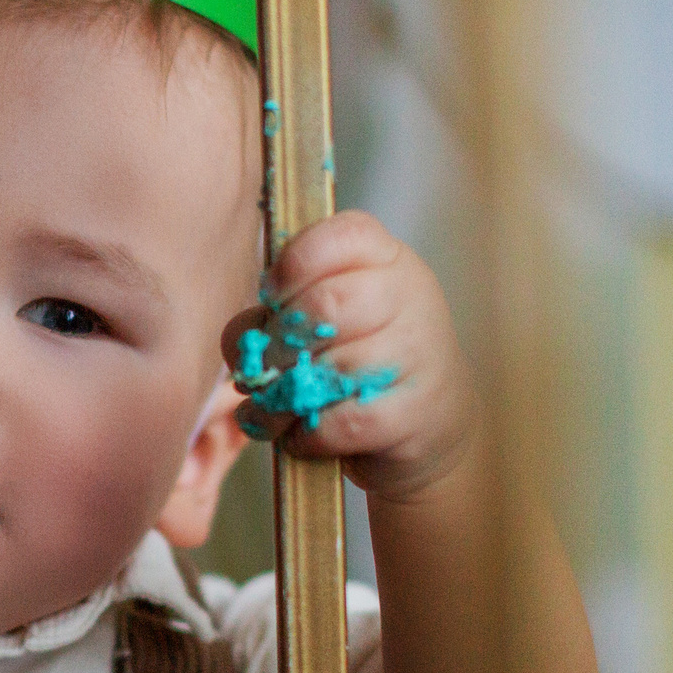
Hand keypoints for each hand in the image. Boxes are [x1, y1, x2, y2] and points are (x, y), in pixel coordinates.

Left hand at [220, 210, 480, 500]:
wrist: (428, 416)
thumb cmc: (355, 355)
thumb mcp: (318, 317)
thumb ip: (271, 315)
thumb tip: (244, 344)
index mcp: (383, 256)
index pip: (335, 239)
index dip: (289, 269)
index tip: (272, 299)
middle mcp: (409, 294)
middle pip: (326, 305)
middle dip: (278, 344)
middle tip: (267, 367)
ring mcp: (419, 352)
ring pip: (331, 370)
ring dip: (284, 398)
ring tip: (272, 409)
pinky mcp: (417, 410)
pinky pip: (344, 422)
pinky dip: (309, 433)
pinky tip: (302, 432)